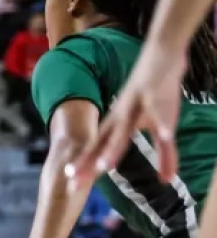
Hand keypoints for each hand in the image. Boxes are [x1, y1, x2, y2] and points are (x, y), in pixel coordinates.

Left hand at [68, 43, 187, 189]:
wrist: (160, 53)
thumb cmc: (154, 92)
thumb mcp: (156, 123)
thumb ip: (163, 152)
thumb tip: (167, 179)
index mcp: (118, 121)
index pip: (97, 147)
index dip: (85, 165)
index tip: (71, 184)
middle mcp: (121, 115)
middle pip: (103, 144)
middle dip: (89, 164)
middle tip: (73, 185)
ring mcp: (135, 104)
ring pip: (124, 129)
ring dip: (114, 148)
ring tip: (105, 168)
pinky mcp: (155, 91)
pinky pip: (159, 109)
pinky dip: (163, 122)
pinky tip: (165, 135)